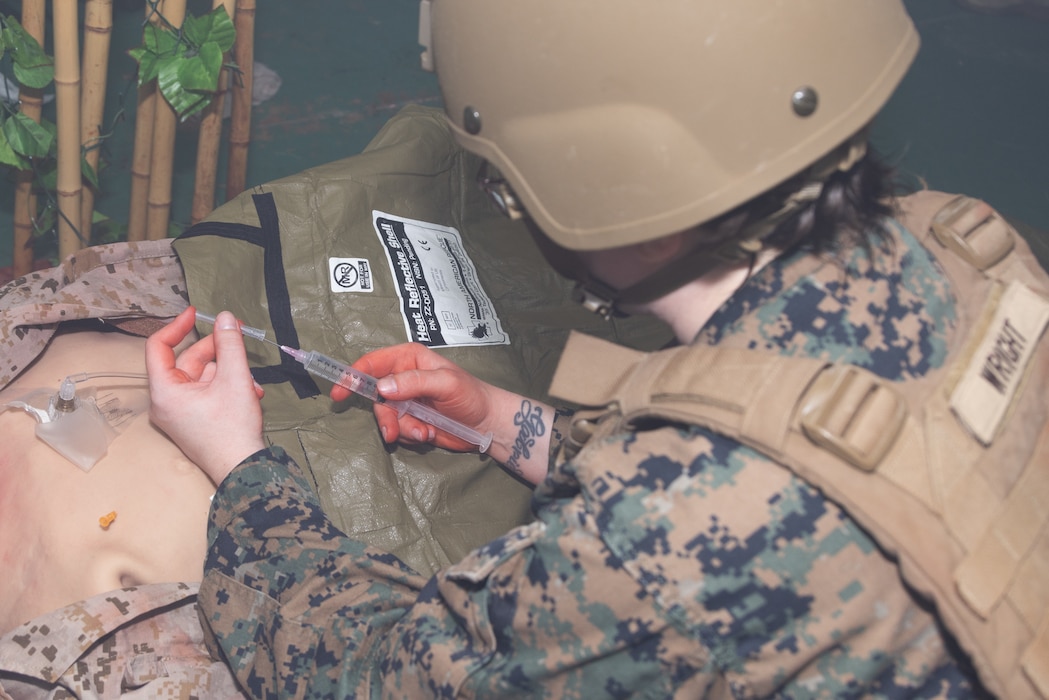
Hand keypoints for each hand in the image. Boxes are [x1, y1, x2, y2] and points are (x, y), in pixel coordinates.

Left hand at [146, 307, 266, 484]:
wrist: (244, 468)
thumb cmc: (232, 429)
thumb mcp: (234, 378)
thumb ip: (229, 344)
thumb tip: (225, 318)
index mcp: (165, 391)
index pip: (158, 347)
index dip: (177, 326)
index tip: (196, 313)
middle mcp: (166, 402)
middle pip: (187, 361)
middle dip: (216, 350)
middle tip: (238, 336)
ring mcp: (179, 414)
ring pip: (202, 376)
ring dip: (228, 371)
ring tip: (252, 379)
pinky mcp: (194, 421)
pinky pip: (206, 392)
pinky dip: (227, 387)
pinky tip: (250, 392)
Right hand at [335, 343, 496, 451]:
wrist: (486, 424)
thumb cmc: (471, 395)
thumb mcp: (445, 383)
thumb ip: (414, 382)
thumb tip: (381, 388)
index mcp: (409, 359)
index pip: (373, 362)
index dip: (353, 375)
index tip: (340, 392)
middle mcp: (403, 378)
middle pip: (375, 396)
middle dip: (385, 417)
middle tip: (393, 431)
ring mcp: (406, 401)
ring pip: (386, 417)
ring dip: (401, 429)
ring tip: (423, 432)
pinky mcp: (410, 420)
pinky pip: (397, 430)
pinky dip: (409, 435)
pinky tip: (429, 433)